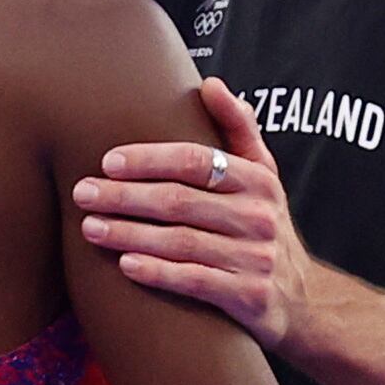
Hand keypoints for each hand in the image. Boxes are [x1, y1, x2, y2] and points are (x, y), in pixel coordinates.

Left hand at [73, 77, 311, 352]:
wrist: (302, 300)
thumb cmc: (261, 226)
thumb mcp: (264, 175)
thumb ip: (238, 129)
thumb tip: (211, 84)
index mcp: (258, 180)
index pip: (196, 161)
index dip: (149, 160)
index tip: (108, 161)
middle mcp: (258, 216)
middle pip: (179, 201)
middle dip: (125, 196)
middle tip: (82, 192)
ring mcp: (254, 258)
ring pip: (180, 242)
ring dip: (128, 234)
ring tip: (89, 227)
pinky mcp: (248, 296)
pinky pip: (194, 281)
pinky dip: (158, 273)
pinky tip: (125, 265)